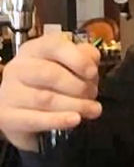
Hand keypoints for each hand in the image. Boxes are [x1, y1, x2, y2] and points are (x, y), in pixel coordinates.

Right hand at [0, 34, 101, 150]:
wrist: (27, 114)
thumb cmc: (53, 85)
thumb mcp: (71, 66)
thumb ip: (85, 57)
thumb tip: (92, 59)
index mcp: (35, 50)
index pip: (53, 46)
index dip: (77, 59)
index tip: (92, 73)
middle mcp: (19, 68)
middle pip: (49, 74)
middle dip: (78, 86)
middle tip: (92, 94)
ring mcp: (10, 93)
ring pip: (45, 98)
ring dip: (75, 105)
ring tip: (92, 109)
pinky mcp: (8, 117)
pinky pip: (34, 119)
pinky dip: (58, 120)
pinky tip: (74, 120)